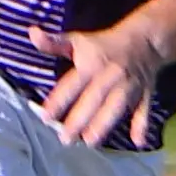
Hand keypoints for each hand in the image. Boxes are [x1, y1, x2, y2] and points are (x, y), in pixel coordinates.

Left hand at [40, 16, 169, 148]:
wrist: (144, 39)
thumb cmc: (103, 44)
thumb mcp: (77, 40)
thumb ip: (53, 43)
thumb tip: (32, 33)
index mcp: (92, 64)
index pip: (72, 84)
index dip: (59, 100)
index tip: (45, 116)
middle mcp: (110, 76)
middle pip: (94, 98)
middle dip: (80, 118)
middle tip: (65, 139)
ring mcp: (129, 86)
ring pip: (117, 106)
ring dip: (105, 124)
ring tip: (90, 142)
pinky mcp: (144, 94)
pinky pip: (143, 110)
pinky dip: (142, 125)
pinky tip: (138, 142)